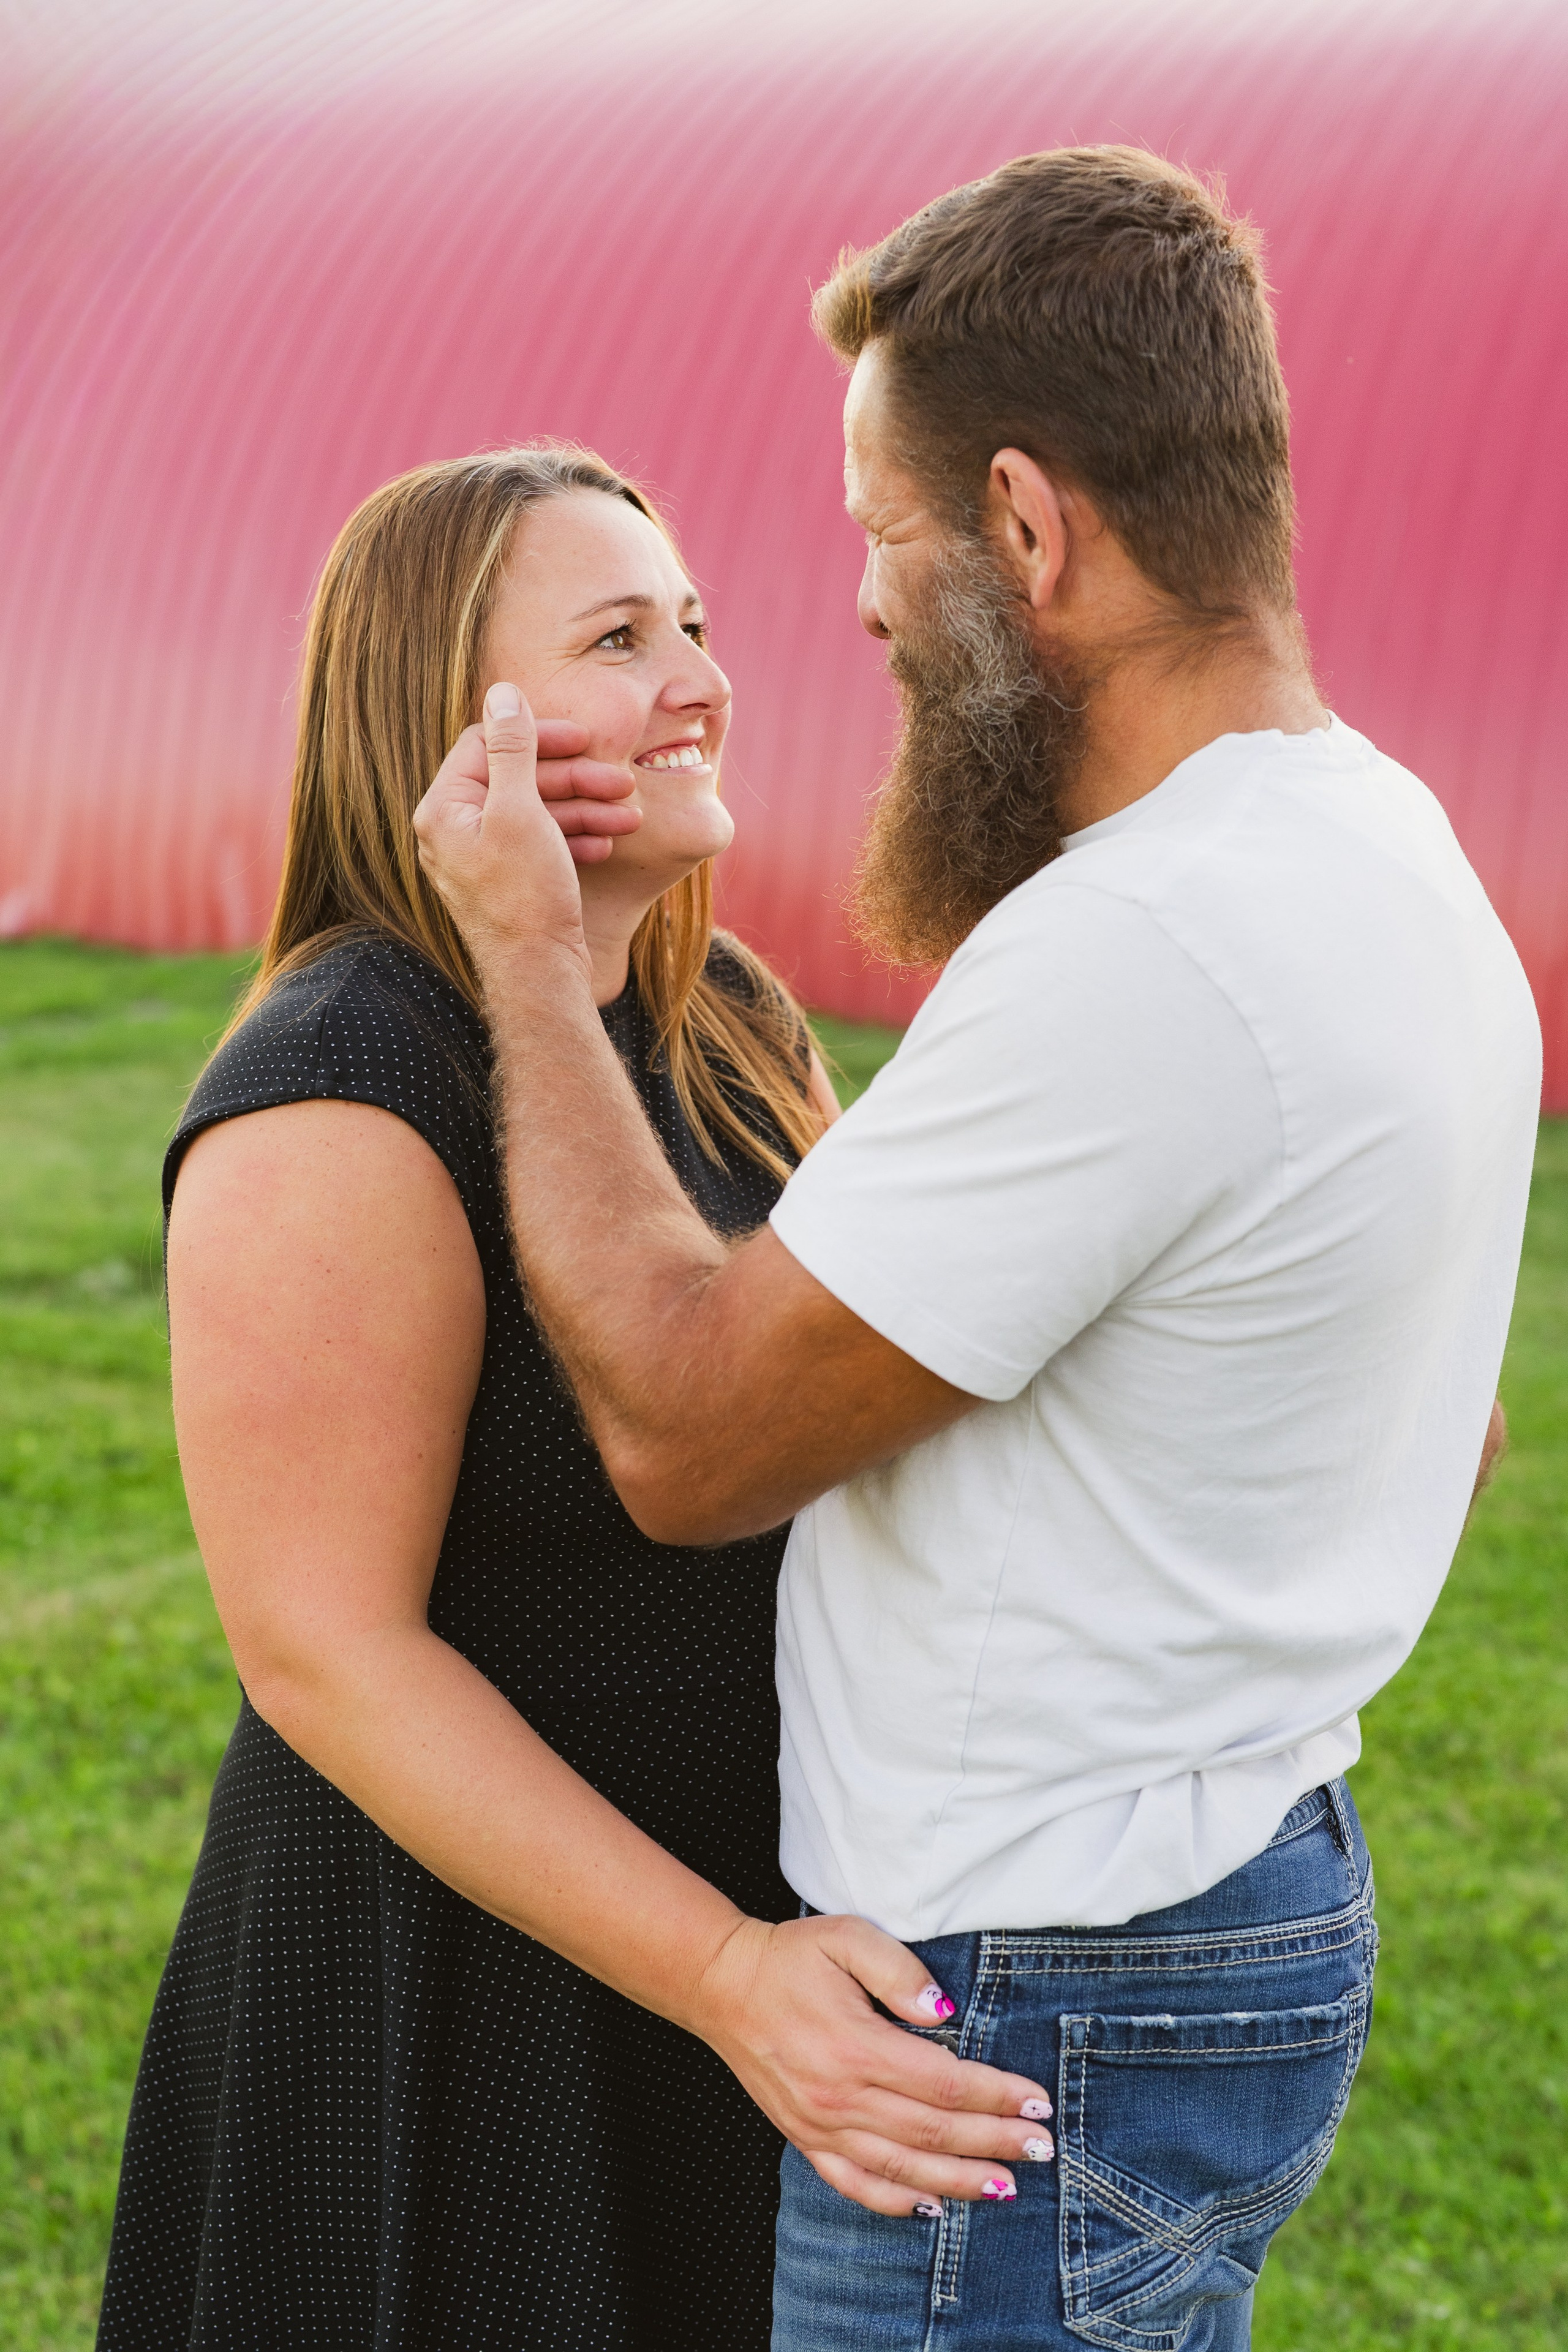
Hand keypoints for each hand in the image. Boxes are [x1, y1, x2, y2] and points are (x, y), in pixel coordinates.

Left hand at [413, 683, 639, 965]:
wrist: (539, 975)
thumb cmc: (525, 896)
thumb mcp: (520, 810)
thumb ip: (512, 749)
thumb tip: (503, 694)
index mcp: (444, 810)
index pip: (485, 745)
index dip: (538, 735)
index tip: (583, 738)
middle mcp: (455, 832)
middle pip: (517, 779)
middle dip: (573, 778)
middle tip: (622, 780)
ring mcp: (482, 859)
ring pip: (535, 813)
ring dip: (584, 808)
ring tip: (629, 817)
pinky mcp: (509, 883)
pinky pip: (540, 845)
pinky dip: (575, 839)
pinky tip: (607, 846)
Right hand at [689, 1913, 1053, 2215]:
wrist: (721, 1984)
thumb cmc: (790, 1956)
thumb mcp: (846, 1937)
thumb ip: (900, 1970)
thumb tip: (945, 2012)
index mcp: (856, 2046)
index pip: (945, 2083)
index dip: (997, 2096)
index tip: (1037, 2102)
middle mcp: (840, 2097)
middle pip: (934, 2131)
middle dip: (995, 2142)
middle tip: (1043, 2147)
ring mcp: (819, 2126)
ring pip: (902, 2167)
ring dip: (959, 2180)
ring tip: (1006, 2186)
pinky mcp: (804, 2139)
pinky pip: (855, 2185)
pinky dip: (897, 2201)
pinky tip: (932, 2206)